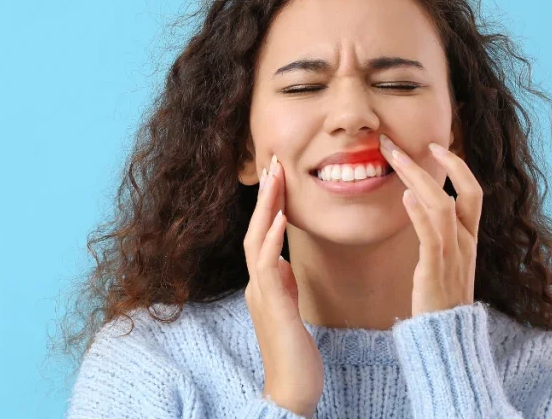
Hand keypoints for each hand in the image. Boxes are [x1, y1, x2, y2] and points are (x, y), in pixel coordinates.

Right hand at [243, 155, 323, 417]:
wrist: (292, 392)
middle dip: (265, 195)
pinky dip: (271, 240)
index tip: (280, 174)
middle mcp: (257, 285)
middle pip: (255, 229)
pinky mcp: (272, 308)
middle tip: (274, 160)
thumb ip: (284, 285)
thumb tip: (282, 262)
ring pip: (256, 241)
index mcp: (264, 284)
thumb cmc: (296, 356)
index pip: (263, 234)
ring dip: (266, 207)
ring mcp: (261, 295)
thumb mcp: (291, 311)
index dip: (270, 204)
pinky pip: (267, 267)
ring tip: (276, 176)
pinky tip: (280, 220)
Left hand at [379, 134, 483, 316]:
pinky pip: (431, 236)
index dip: (458, 166)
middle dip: (433, 163)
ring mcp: (454, 256)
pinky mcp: (435, 271)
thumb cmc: (440, 301)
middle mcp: (466, 243)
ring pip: (443, 207)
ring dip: (418, 179)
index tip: (435, 146)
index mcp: (470, 239)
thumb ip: (437, 237)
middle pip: (461, 192)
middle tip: (397, 144)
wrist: (447, 339)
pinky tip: (404, 195)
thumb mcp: (445, 263)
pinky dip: (419, 213)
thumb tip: (419, 209)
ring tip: (394, 159)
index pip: (473, 192)